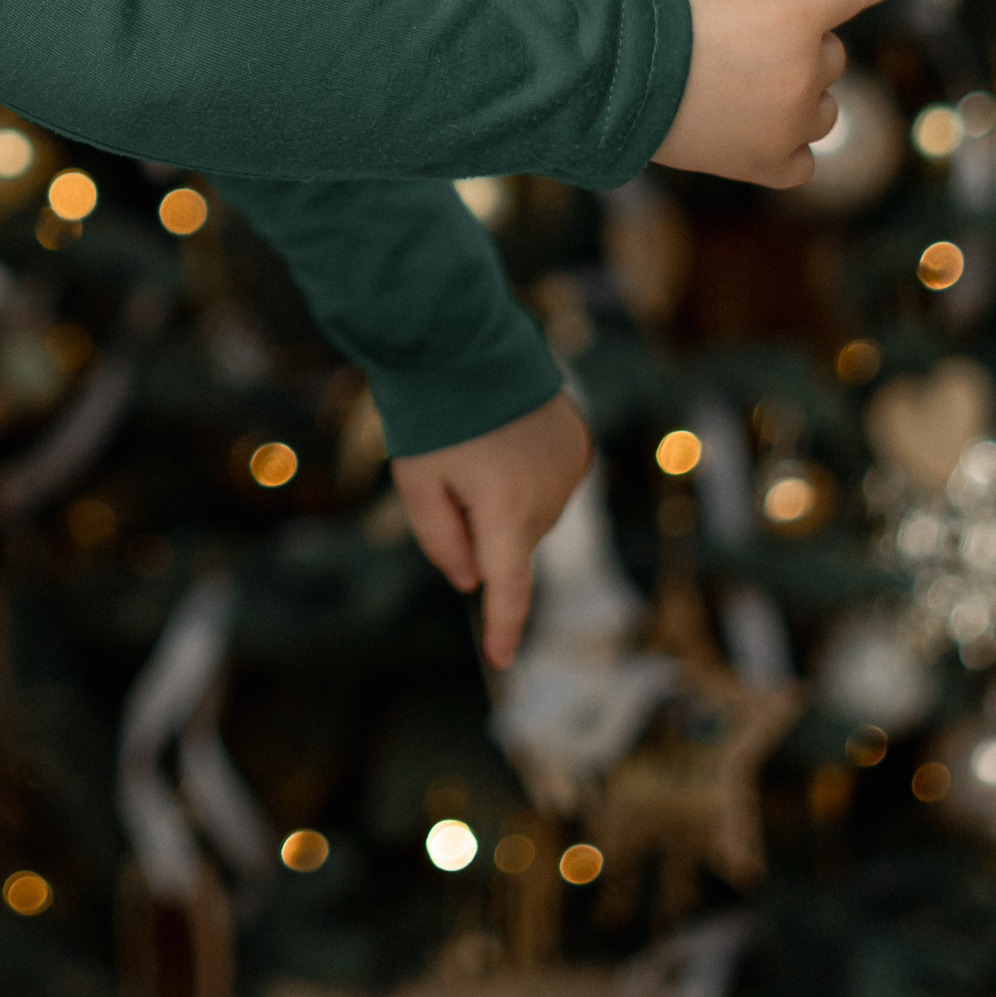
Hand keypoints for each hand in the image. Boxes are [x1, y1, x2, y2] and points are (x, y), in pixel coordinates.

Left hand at [393, 390, 592, 669]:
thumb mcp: (417, 482)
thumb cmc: (433, 412)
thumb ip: (441, 540)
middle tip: (450, 475)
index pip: (508, 587)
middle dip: (483, 528)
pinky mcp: (578, 441)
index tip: (502, 660)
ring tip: (480, 444)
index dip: (504, 625)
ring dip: (507, 499)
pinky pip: (552, 480)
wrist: (467, 337)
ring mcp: (569, 467)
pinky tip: (507, 438)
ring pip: (533, 513)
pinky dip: (529, 475)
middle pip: (513, 542)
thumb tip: (470, 578)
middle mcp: (549, 495)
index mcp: (505, 510)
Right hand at [655, 0, 931, 192]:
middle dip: (800, 47)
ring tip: (739, 91)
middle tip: (740, 47)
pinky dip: (785, 145)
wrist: (615, 77)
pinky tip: (752, 133)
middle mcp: (806, 70)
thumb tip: (803, 19)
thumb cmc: (666, 17)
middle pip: (831, 56)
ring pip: (825, 108)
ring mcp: (791, 121)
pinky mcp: (770, 164)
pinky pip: (804, 157)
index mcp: (796, 13)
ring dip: (798, 96)